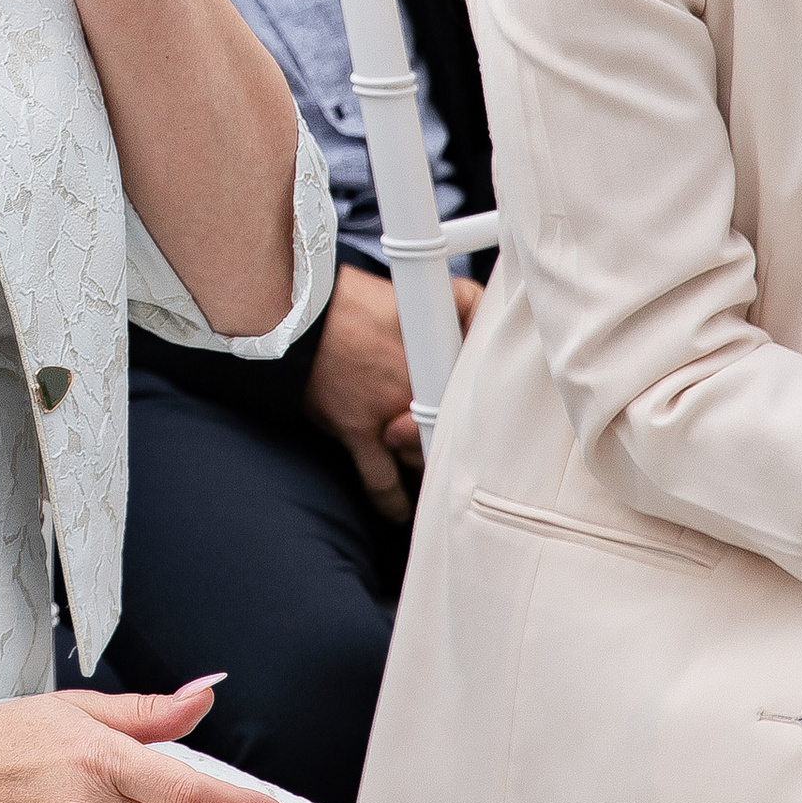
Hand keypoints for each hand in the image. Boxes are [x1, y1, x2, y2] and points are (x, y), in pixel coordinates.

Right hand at [305, 263, 480, 513]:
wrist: (301, 314)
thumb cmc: (358, 302)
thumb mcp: (422, 290)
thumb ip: (469, 303)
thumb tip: (493, 318)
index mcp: (440, 355)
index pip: (481, 391)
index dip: (489, 406)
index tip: (500, 419)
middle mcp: (420, 389)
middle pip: (453, 429)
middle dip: (454, 433)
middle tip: (460, 440)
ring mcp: (390, 417)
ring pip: (424, 455)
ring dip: (426, 458)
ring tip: (429, 463)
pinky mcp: (359, 434)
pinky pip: (382, 482)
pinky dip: (393, 502)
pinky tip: (401, 513)